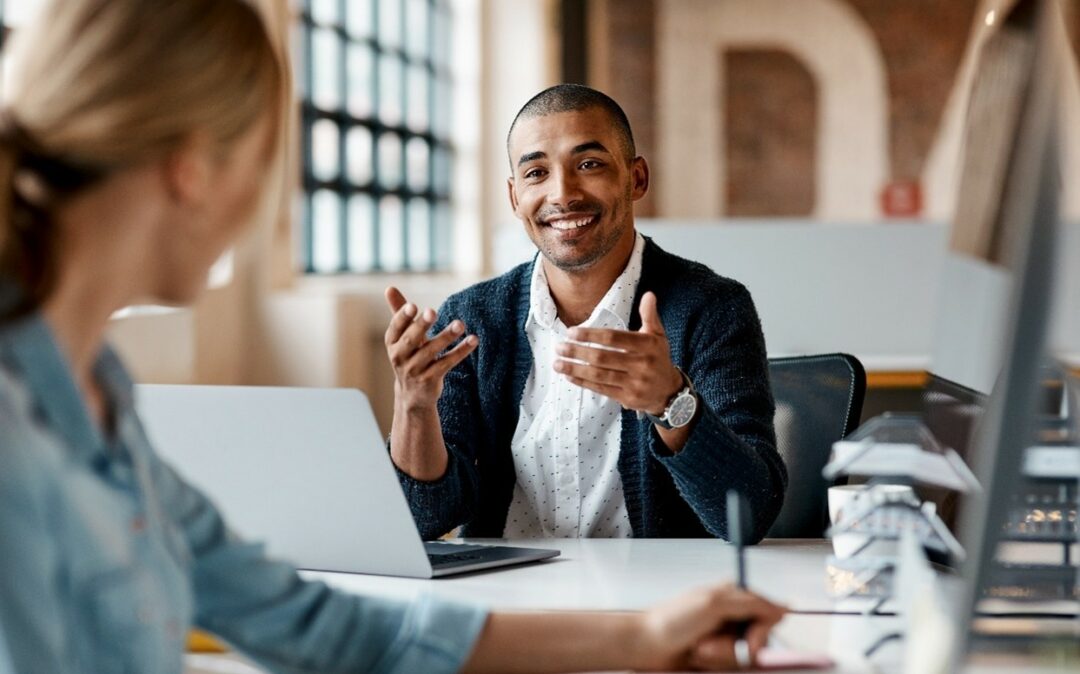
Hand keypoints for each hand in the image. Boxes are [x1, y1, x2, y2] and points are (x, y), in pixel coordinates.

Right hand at [384, 286, 477, 411]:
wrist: (413, 395)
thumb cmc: (409, 356)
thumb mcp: (402, 337)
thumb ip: (400, 313)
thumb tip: (390, 287)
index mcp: (393, 343)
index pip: (395, 328)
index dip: (403, 318)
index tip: (413, 306)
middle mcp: (400, 357)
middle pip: (411, 340)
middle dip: (421, 325)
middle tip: (432, 311)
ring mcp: (415, 370)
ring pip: (431, 351)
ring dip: (446, 336)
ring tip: (460, 324)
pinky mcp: (430, 380)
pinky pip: (447, 363)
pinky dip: (460, 351)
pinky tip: (473, 340)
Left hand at [553, 291, 682, 414]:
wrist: (669, 391)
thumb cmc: (658, 357)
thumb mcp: (658, 335)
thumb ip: (650, 315)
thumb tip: (649, 294)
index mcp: (647, 345)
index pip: (613, 338)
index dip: (590, 335)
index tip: (571, 332)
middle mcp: (641, 365)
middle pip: (602, 358)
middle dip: (577, 352)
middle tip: (558, 347)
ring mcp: (634, 383)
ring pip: (599, 375)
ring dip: (575, 369)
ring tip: (557, 363)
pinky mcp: (627, 398)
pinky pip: (601, 389)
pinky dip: (583, 383)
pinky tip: (569, 376)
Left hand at [634, 584, 786, 670]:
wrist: (645, 646)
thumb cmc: (671, 621)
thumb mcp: (712, 604)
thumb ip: (750, 603)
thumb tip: (783, 607)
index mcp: (733, 596)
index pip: (769, 614)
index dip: (762, 632)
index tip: (750, 643)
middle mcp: (732, 616)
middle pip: (759, 641)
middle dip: (733, 648)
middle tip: (708, 645)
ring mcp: (724, 639)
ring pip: (744, 658)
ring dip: (720, 657)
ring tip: (698, 650)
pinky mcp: (717, 658)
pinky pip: (731, 667)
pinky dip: (714, 665)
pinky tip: (697, 658)